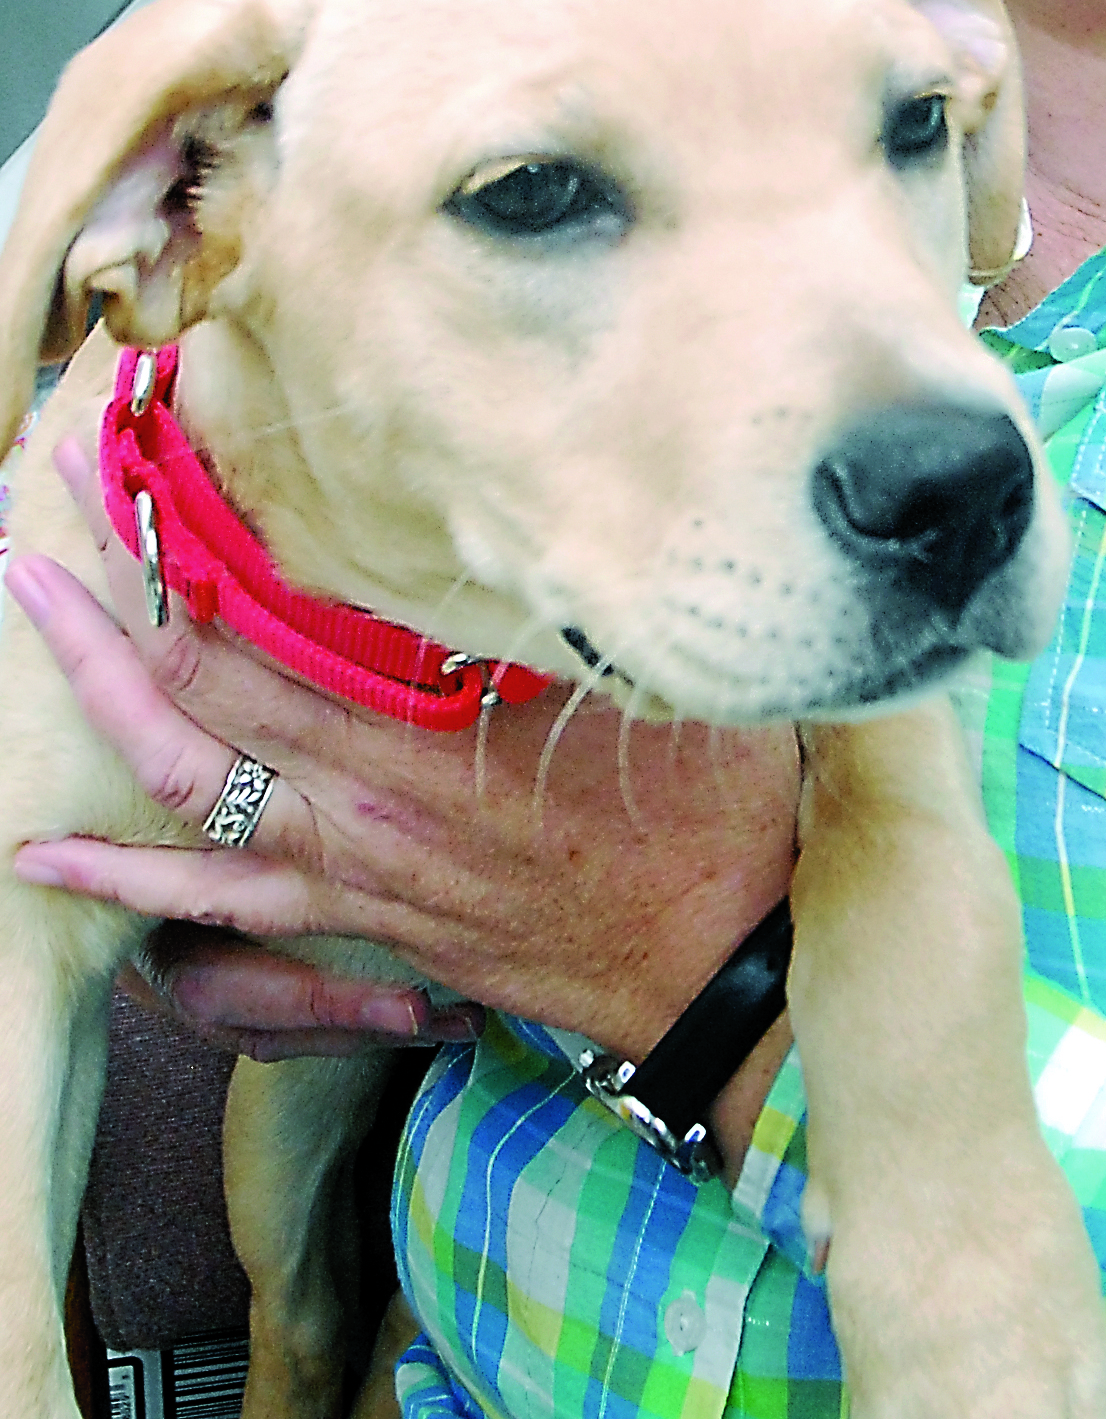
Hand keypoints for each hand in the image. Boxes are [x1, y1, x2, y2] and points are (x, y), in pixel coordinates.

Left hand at [10, 432, 800, 1163]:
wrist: (716, 963)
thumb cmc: (704, 809)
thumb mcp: (645, 677)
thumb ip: (565, 610)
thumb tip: (525, 510)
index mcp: (431, 733)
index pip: (270, 631)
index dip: (191, 550)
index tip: (151, 463)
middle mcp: (366, 800)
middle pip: (196, 693)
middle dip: (111, 602)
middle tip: (54, 507)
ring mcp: (351, 868)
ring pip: (180, 788)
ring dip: (97, 700)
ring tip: (31, 615)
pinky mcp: (361, 919)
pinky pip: (213, 902)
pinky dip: (121, 876)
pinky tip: (44, 855)